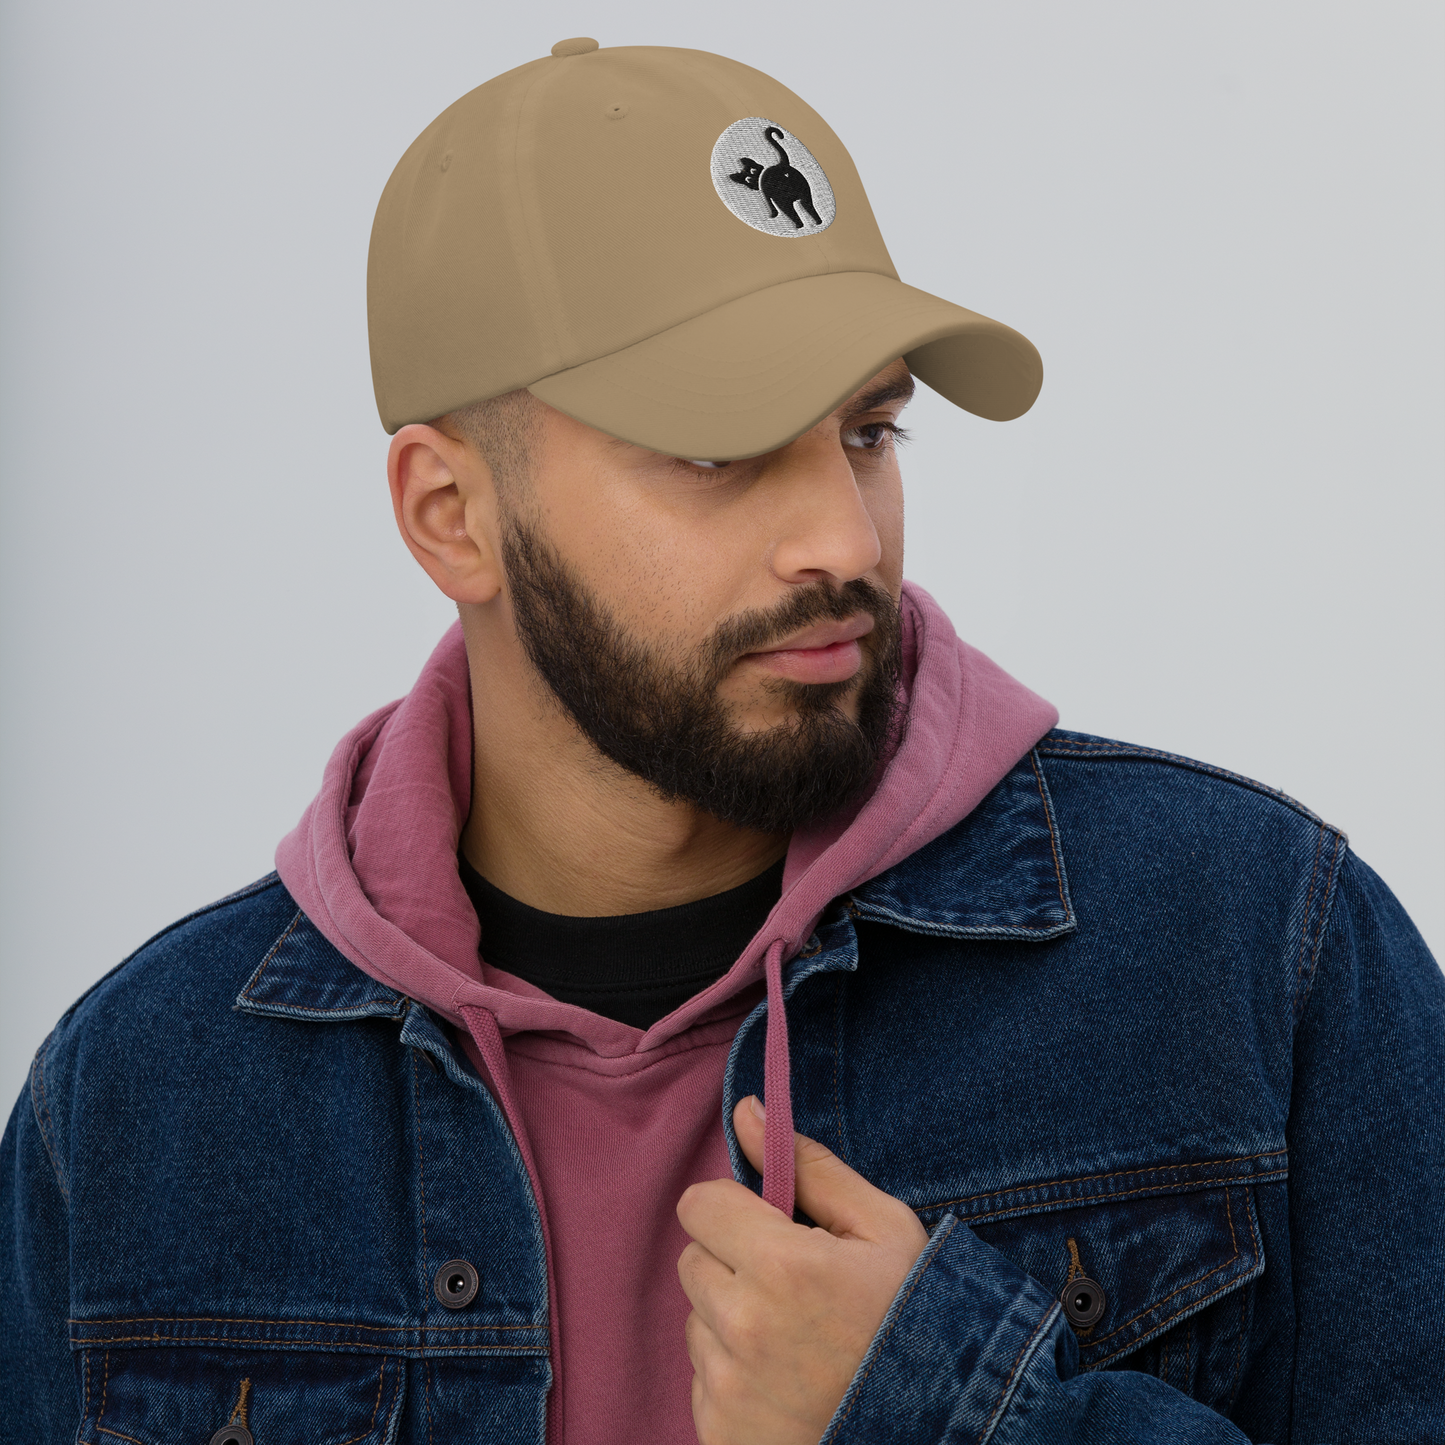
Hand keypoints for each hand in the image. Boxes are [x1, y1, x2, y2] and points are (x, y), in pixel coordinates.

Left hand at [676, 1096, 929, 1444]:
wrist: (939, 1428)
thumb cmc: (915, 1320)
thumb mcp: (884, 1229)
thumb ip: (809, 1166)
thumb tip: (749, 1111)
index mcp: (782, 1266)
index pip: (699, 1205)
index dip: (734, 1209)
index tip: (769, 1227)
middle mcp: (744, 1328)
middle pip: (694, 1260)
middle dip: (733, 1262)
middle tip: (792, 1287)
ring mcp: (728, 1390)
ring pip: (697, 1320)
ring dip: (732, 1320)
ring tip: (797, 1340)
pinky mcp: (718, 1435)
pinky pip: (702, 1380)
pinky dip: (734, 1375)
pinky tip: (788, 1382)